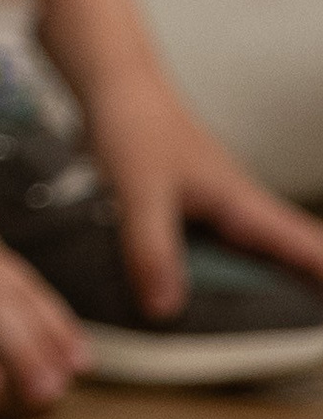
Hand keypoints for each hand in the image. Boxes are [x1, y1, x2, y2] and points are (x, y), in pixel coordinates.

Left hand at [73, 67, 322, 322]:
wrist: (115, 86)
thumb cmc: (136, 124)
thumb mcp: (140, 192)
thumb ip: (151, 248)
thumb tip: (166, 308)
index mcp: (242, 205)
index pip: (305, 246)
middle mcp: (239, 209)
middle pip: (291, 256)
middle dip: (311, 288)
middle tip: (309, 331)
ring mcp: (219, 209)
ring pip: (257, 255)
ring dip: (271, 285)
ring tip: (280, 324)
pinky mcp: (195, 209)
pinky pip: (223, 250)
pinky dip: (226, 274)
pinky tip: (212, 295)